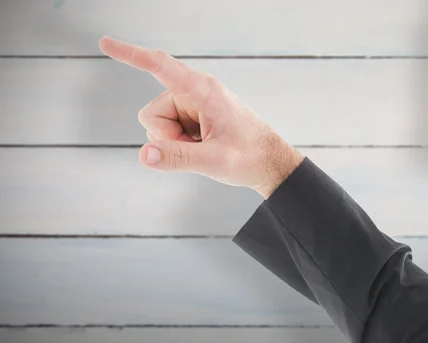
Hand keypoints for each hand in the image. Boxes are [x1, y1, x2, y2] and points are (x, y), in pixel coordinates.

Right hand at [98, 36, 304, 197]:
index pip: (160, 66)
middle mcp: (194, 92)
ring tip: (204, 148)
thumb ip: (179, 158)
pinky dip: (180, 143)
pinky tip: (203, 147)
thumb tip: (144, 154)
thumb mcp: (214, 161)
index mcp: (202, 90)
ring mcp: (192, 104)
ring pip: (157, 124)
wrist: (270, 162)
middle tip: (199, 149)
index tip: (105, 43)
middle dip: (166, 137)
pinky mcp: (193, 116)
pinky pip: (168, 130)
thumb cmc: (249, 157)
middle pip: (152, 113)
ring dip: (175, 142)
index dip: (131, 55)